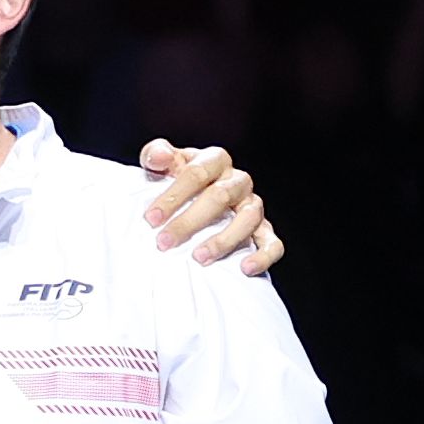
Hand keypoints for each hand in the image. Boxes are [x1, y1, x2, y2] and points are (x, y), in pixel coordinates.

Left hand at [138, 139, 281, 275]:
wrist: (194, 198)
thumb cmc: (177, 181)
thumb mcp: (165, 164)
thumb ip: (156, 154)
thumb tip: (158, 156)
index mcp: (215, 161)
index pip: (197, 173)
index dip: (173, 196)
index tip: (151, 218)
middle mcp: (238, 181)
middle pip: (219, 196)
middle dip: (189, 222)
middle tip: (164, 242)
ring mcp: (253, 205)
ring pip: (248, 218)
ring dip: (223, 240)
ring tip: (198, 257)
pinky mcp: (264, 229)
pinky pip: (272, 242)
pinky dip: (263, 256)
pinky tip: (245, 268)